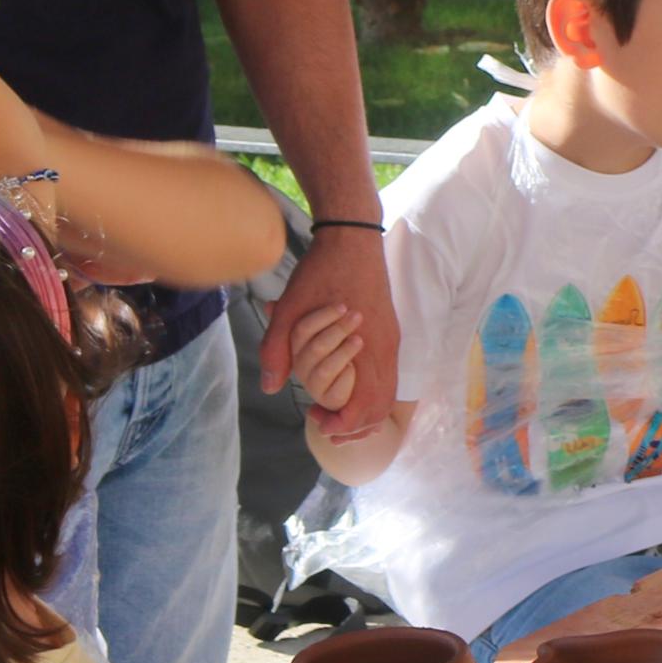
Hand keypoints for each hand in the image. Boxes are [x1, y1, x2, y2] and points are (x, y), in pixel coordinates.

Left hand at [266, 225, 397, 441]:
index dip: (343, 424)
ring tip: (335, 411)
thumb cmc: (321, 271)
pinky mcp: (389, 331)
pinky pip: (388, 375)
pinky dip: (371, 392)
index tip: (318, 421)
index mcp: (364, 346)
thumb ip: (277, 349)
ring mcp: (390, 339)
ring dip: (364, 410)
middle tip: (325, 424)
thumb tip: (271, 388)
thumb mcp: (290, 309)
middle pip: (382, 407)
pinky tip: (346, 386)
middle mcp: (384, 348)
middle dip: (356, 426)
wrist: (352, 236)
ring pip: (389, 392)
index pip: (365, 406)